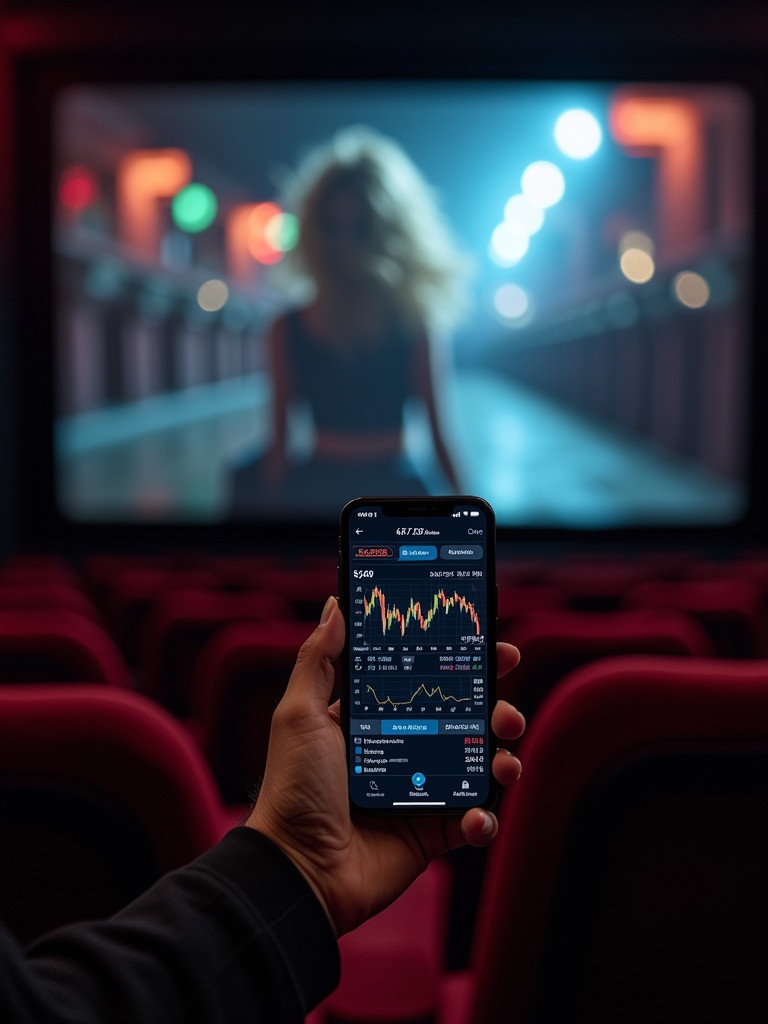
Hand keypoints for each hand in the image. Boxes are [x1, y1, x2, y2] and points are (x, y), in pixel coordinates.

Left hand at [246, 596, 524, 935]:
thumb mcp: (299, 713)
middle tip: (505, 709)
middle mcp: (404, 748)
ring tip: (503, 761)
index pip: (428, 678)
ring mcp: (422, 790)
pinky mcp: (432, 832)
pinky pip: (474, 820)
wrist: (299, 868)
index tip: (493, 648)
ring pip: (480, 765)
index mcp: (376, 716)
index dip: (462, 662)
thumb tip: (335, 605)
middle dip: (497, 709)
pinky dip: (484, 818)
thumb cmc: (293, 788)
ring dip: (503, 758)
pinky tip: (474, 817)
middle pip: (466, 718)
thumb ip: (319, 658)